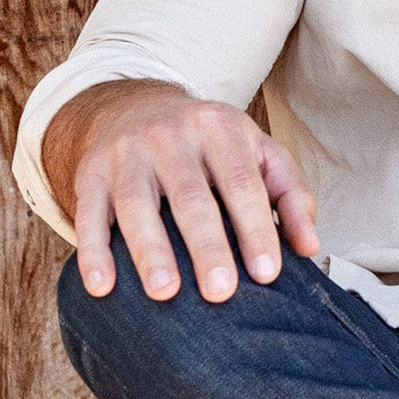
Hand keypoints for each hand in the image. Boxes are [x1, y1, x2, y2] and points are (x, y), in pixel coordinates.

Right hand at [42, 79, 318, 302]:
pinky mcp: (90, 172)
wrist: (137, 106)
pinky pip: (89, 212)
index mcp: (221, 128)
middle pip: (191, 196)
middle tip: (221, 292)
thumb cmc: (211, 144)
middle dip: (207, 245)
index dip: (255, 228)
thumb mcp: (258, 152)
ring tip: (165, 292)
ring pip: (138, 205)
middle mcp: (172, 135)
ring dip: (150, 251)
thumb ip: (290, 195)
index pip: (242, 182)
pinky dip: (94, 251)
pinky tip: (102, 287)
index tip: (267, 273)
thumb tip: (309, 247)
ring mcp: (128, 152)